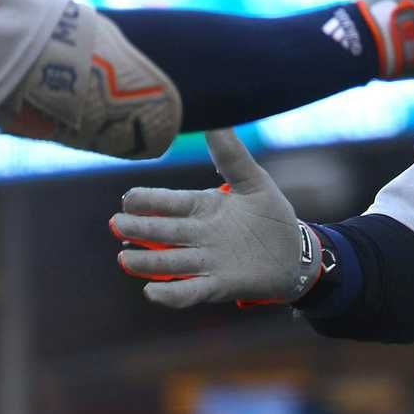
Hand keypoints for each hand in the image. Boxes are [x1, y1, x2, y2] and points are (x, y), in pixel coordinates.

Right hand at [110, 129, 318, 307]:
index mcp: (203, 208)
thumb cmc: (272, 216)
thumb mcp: (254, 181)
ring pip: (170, 262)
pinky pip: (189, 291)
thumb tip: (214, 119)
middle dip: (140, 230)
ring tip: (124, 260)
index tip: (128, 198)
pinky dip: (170, 294)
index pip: (169, 202)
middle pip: (164, 232)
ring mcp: (206, 262)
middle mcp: (199, 235)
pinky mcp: (218, 286)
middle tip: (116, 225)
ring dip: (147, 262)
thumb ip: (231, 155)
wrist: (296, 255)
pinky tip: (150, 292)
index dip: (149, 201)